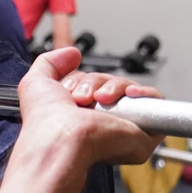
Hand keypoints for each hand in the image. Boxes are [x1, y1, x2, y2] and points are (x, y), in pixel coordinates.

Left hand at [17, 46, 161, 168]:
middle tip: (81, 97)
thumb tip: (72, 53)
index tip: (69, 89)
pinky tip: (129, 94)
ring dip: (114, 86)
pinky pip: (155, 101)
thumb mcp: (35, 83)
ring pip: (130, 88)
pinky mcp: (144, 132)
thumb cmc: (46, 121)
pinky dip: (145, 92)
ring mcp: (123, 127)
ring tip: (99, 99)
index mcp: (79, 116)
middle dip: (95, 81)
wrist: (62, 139)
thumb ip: (49, 64)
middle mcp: (101, 122)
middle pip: (110, 83)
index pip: (91, 86)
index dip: (82, 80)